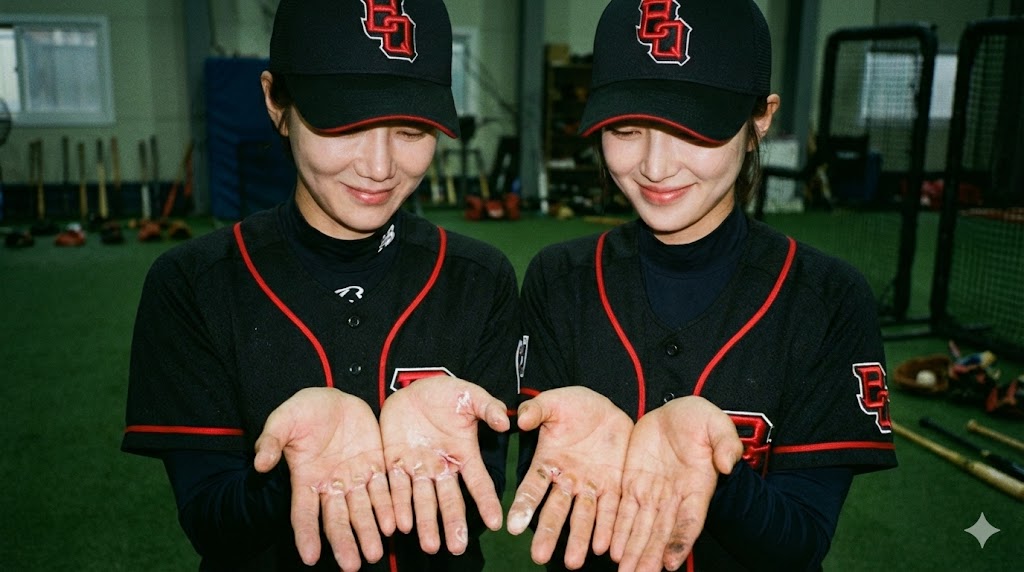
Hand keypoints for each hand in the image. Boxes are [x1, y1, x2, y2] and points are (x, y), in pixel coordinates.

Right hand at [254, 387, 393, 571]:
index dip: (307, 534)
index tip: (310, 558)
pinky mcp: (376, 464)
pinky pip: (384, 489)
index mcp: (305, 478)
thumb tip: (260, 464)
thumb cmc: (304, 410)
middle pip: (337, 519)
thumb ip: (271, 441)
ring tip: (375, 552)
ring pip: (362, 510)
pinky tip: (395, 524)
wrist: (334, 397)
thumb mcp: (283, 420)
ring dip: (369, 531)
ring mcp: (354, 477)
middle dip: (344, 542)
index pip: (304, 513)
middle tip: (352, 565)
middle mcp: (331, 484)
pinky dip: (389, 506)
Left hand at [379, 376, 509, 555]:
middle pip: (449, 500)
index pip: (478, 482)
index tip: (496, 523)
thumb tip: (505, 422)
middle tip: (457, 547)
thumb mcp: (470, 395)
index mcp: (463, 454)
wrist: (413, 388)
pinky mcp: (395, 464)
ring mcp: (418, 468)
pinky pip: (396, 488)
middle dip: (453, 523)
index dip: (486, 502)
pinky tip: (399, 525)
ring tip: (429, 546)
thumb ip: (488, 407)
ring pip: (422, 500)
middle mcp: (442, 467)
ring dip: (425, 523)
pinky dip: (397, 506)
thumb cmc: (447, 393)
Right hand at [508, 387, 632, 568]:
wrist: (607, 407)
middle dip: (548, 533)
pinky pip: (612, 510)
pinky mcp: (614, 485)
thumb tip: (521, 419)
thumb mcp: (554, 402)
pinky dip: (608, 528)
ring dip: (579, 539)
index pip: (532, 487)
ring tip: (573, 562)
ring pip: (583, 516)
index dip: (523, 505)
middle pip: (555, 510)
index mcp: (548, 462)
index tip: (512, 526)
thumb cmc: (574, 405)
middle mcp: (567, 480)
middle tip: (538, 557)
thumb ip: (537, 410)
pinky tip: (605, 547)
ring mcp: (591, 486)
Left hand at [611, 396, 741, 571]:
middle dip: (650, 555)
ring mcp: (652, 492)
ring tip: (624, 570)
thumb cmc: (700, 420)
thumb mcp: (717, 424)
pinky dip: (617, 530)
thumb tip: (726, 463)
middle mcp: (674, 496)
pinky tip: (610, 549)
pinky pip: (623, 511)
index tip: (671, 563)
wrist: (675, 414)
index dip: (680, 541)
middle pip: (661, 532)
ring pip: (640, 527)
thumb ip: (725, 443)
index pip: (689, 520)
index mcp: (697, 486)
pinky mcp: (632, 483)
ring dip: (632, 550)